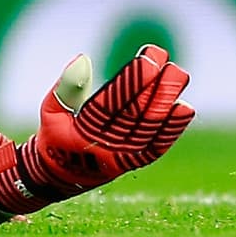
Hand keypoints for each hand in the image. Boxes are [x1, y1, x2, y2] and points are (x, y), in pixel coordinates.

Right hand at [0, 45, 194, 214]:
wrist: (59, 177)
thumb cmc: (54, 136)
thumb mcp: (51, 111)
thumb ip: (66, 87)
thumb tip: (83, 59)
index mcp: (81, 135)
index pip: (112, 103)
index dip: (132, 82)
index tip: (148, 59)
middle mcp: (104, 149)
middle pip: (136, 115)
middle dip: (156, 88)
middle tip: (171, 65)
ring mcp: (121, 158)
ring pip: (149, 128)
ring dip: (166, 102)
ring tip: (179, 77)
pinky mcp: (133, 164)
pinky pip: (156, 146)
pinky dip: (172, 128)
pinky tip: (184, 108)